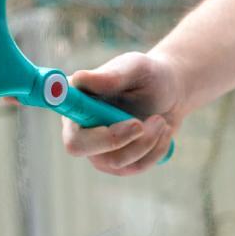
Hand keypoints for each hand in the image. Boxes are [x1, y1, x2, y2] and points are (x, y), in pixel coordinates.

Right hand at [60, 51, 183, 175]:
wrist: (172, 94)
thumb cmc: (149, 76)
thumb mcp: (136, 68)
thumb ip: (111, 75)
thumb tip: (79, 78)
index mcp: (76, 102)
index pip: (62, 119)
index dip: (73, 124)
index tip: (94, 115)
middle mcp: (79, 127)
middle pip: (78, 147)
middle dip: (115, 138)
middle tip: (140, 124)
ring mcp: (97, 149)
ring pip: (115, 160)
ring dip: (146, 141)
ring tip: (160, 120)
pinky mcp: (117, 163)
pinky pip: (135, 166)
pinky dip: (155, 148)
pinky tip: (162, 131)